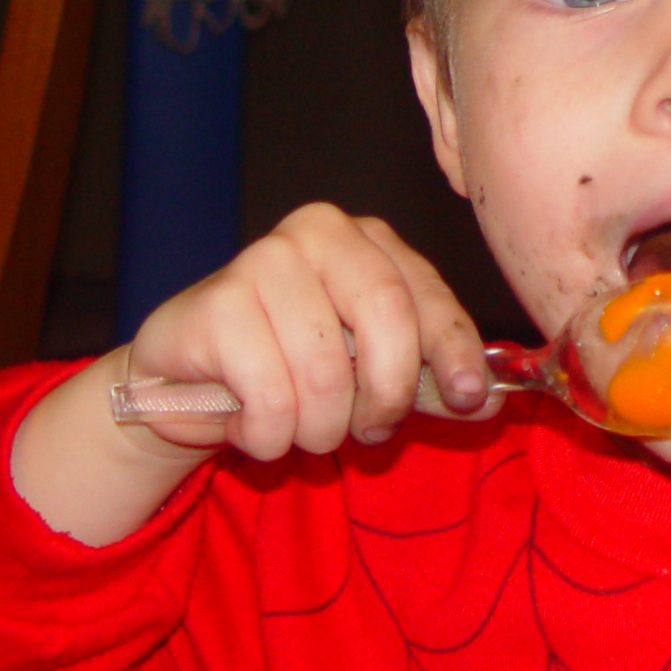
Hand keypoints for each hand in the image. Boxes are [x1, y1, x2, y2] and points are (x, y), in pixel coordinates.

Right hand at [117, 205, 495, 460]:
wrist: (184, 381)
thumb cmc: (287, 367)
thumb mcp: (366, 368)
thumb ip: (425, 378)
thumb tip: (486, 400)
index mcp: (365, 238)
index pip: (426, 293)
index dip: (454, 350)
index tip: (468, 398)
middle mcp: (315, 234)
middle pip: (387, 320)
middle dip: (387, 395)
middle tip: (371, 430)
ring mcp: (260, 261)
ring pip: (326, 374)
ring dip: (319, 429)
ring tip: (298, 426)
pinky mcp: (216, 305)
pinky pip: (272, 400)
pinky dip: (268, 436)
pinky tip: (251, 423)